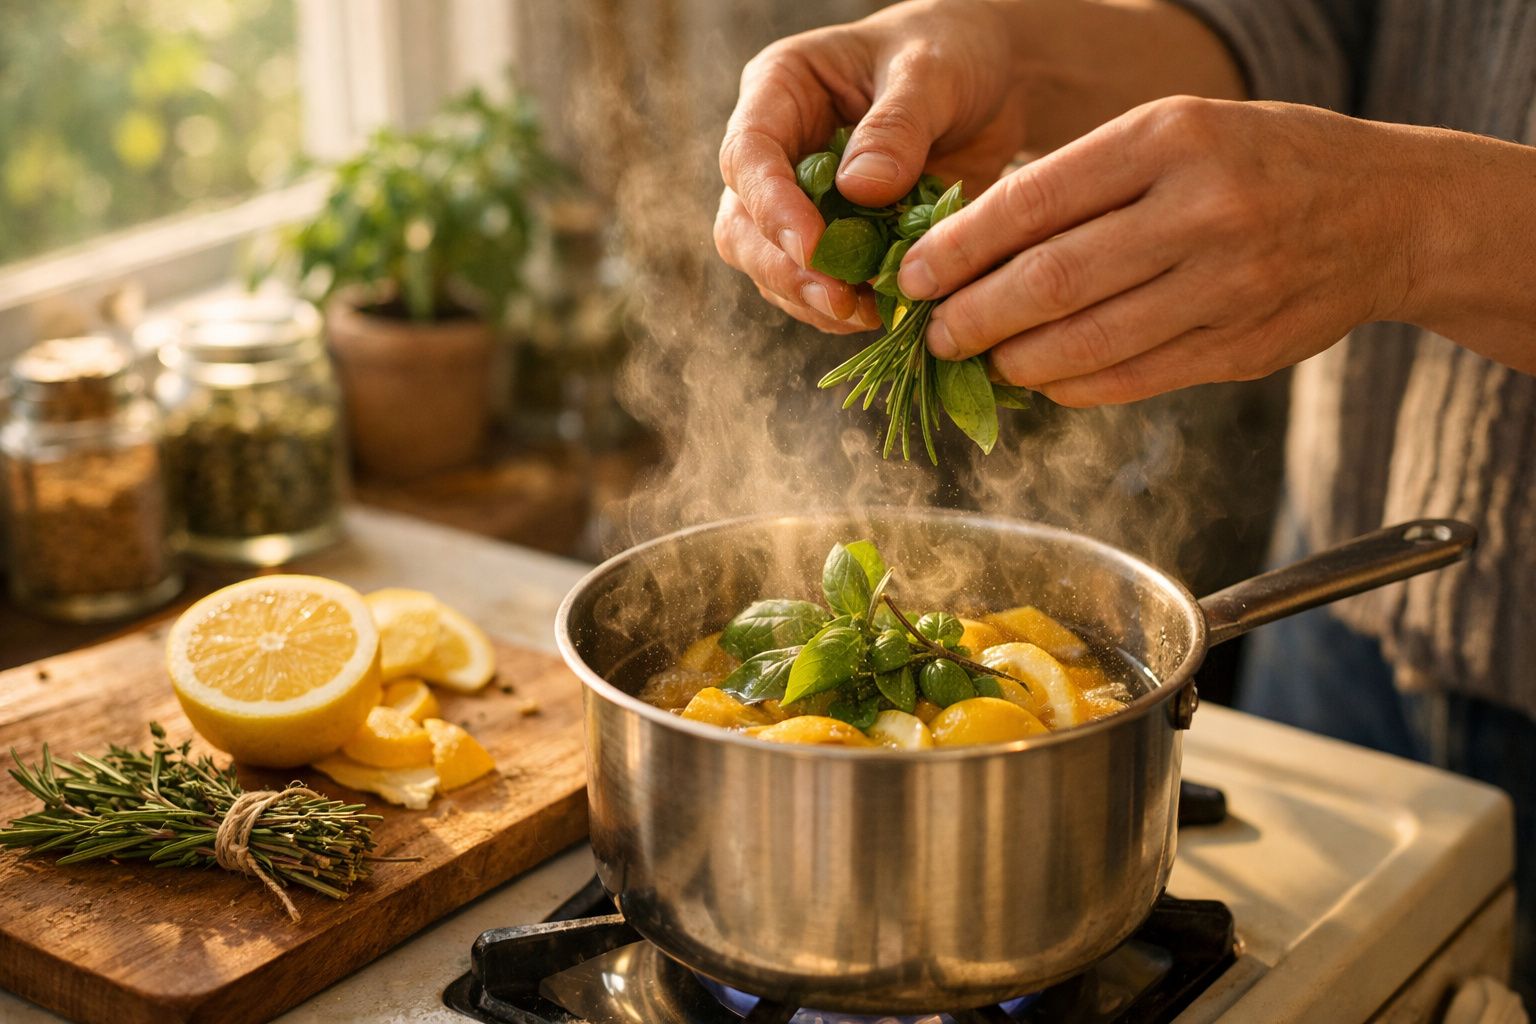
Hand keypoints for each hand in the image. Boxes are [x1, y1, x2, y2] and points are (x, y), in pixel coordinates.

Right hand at [714, 0, 1031, 333]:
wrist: (994, 81)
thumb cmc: (954, 52)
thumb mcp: (932, 72)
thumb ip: (897, 127)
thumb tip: (857, 191)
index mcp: (780, 90)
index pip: (747, 155)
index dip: (771, 208)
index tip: (813, 249)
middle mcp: (777, 150)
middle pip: (741, 224)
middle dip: (784, 269)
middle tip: (839, 300)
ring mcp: (800, 200)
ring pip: (771, 266)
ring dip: (811, 299)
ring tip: (868, 313)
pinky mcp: (834, 238)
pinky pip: (817, 285)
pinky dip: (844, 307)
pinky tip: (882, 312)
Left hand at [901, 97, 1418, 405]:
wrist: (1390, 212)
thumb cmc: (1258, 161)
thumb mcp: (1177, 133)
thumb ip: (1085, 182)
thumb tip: (972, 247)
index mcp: (1169, 138)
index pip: (1033, 202)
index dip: (958, 250)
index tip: (913, 277)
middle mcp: (1200, 210)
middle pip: (1050, 280)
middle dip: (973, 316)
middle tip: (933, 333)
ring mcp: (1226, 285)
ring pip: (1087, 341)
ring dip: (1015, 362)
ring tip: (981, 359)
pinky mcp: (1240, 347)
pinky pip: (1132, 378)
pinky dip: (1073, 386)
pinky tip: (1042, 381)